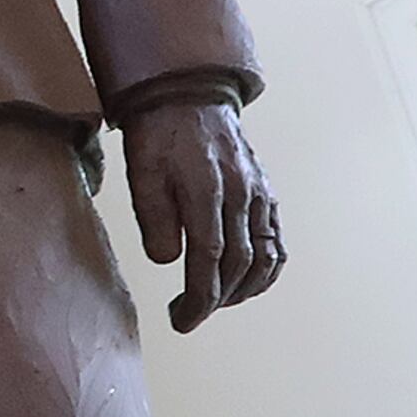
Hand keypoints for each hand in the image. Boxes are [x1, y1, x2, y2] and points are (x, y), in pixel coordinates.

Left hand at [120, 95, 283, 333]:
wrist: (187, 96)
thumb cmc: (157, 136)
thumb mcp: (141, 173)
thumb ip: (154, 218)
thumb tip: (168, 260)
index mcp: (207, 191)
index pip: (210, 260)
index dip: (199, 298)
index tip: (182, 321)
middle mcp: (242, 195)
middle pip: (238, 265)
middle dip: (214, 300)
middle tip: (187, 313)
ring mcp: (259, 195)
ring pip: (264, 258)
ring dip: (242, 290)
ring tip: (213, 300)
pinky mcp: (266, 194)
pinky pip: (276, 241)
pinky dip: (267, 270)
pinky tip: (245, 282)